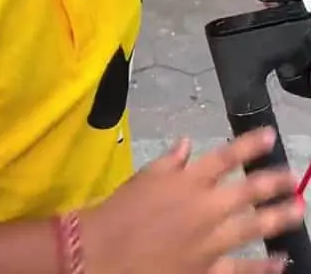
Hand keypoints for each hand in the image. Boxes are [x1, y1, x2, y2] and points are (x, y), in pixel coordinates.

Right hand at [81, 127, 303, 273]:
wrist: (105, 252)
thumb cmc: (122, 210)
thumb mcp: (144, 176)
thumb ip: (171, 161)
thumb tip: (188, 143)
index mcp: (188, 180)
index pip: (226, 157)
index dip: (250, 145)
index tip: (269, 135)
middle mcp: (204, 207)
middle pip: (247, 191)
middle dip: (273, 182)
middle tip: (293, 175)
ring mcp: (209, 242)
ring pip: (251, 227)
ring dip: (277, 217)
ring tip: (297, 208)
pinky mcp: (207, 270)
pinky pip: (241, 269)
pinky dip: (263, 266)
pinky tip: (280, 260)